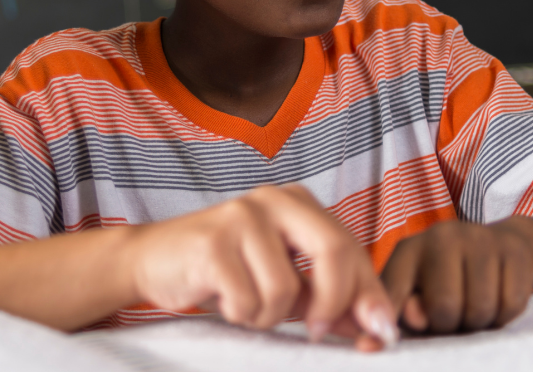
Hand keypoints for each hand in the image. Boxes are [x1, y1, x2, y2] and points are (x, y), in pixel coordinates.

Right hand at [120, 184, 397, 349]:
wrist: (151, 261)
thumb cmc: (225, 273)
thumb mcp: (284, 285)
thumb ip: (329, 301)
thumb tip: (379, 329)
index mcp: (298, 203)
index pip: (351, 248)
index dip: (370, 294)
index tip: (381, 333)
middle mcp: (273, 200)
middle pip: (334, 251)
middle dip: (333, 302)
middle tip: (316, 331)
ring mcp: (241, 216)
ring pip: (286, 288)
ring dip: (268, 315)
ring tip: (245, 305)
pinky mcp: (212, 242)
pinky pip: (248, 300)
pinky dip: (240, 315)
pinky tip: (222, 299)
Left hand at [381, 217, 532, 334]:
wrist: (498, 243)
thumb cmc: (448, 278)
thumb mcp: (417, 292)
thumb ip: (406, 309)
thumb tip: (415, 318)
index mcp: (409, 250)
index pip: (394, 291)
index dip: (393, 317)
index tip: (404, 331)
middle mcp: (441, 236)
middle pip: (444, 307)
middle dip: (450, 325)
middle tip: (454, 316)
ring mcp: (480, 238)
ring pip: (481, 309)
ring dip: (480, 322)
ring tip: (474, 308)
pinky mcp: (513, 249)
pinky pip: (511, 304)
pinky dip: (505, 315)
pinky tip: (497, 299)